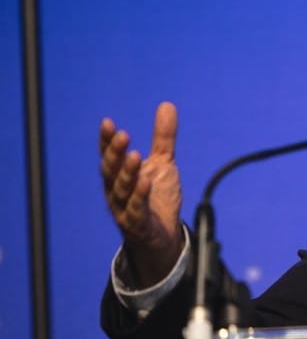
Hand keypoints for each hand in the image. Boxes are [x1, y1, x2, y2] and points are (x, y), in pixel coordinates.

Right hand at [99, 102, 183, 285]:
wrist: (162, 234)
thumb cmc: (157, 196)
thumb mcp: (163, 163)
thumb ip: (163, 137)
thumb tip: (167, 105)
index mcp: (119, 176)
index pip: (109, 156)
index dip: (106, 141)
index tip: (107, 123)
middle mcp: (116, 191)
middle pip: (110, 171)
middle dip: (114, 154)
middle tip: (122, 135)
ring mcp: (124, 208)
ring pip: (120, 190)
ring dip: (126, 173)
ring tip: (134, 155)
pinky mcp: (138, 224)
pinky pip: (136, 210)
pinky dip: (139, 197)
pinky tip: (145, 182)